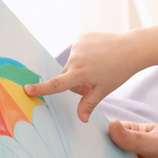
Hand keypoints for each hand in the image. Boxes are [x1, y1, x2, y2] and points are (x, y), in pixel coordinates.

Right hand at [24, 31, 145, 121]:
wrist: (131, 49)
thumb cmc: (119, 72)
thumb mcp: (104, 90)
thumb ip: (88, 103)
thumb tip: (81, 119)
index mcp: (81, 74)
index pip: (57, 84)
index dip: (41, 88)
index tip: (26, 89)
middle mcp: (76, 59)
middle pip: (65, 75)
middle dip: (74, 81)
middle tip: (91, 82)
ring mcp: (78, 46)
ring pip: (71, 63)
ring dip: (79, 68)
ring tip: (98, 66)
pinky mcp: (82, 38)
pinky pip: (78, 51)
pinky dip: (84, 55)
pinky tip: (99, 55)